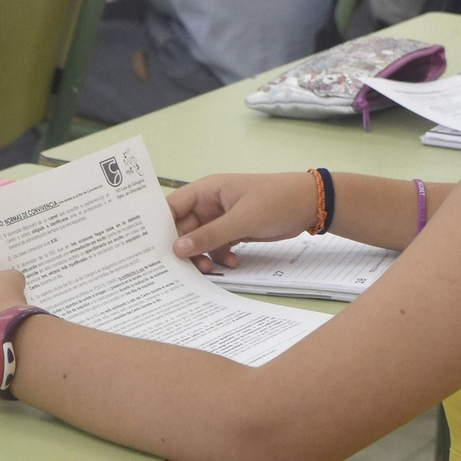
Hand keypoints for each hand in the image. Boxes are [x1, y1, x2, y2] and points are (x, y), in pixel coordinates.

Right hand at [168, 173, 320, 273]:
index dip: (160, 226)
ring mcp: (222, 218)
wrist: (309, 205)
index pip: (172, 207)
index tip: (151, 249)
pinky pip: (217, 246)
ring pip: (200, 240)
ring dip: (203, 255)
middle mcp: (210, 204)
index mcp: (207, 191)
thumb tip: (177, 248)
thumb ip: (210, 235)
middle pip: (184, 228)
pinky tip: (231, 263)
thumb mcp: (242, 219)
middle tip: (184, 268)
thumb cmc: (276, 201)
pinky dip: (220, 256)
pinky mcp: (234, 230)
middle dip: (184, 248)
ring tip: (209, 269)